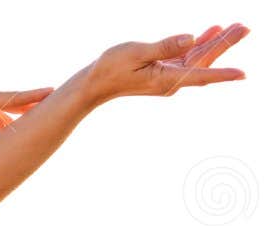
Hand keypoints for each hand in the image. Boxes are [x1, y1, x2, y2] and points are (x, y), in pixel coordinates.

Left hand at [0, 72, 52, 155]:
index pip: (13, 98)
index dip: (35, 97)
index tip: (56, 93)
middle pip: (16, 106)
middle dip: (36, 112)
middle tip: (59, 115)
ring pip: (5, 118)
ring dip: (18, 129)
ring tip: (37, 139)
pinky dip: (1, 133)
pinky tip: (8, 146)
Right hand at [84, 24, 248, 102]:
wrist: (95, 83)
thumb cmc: (111, 68)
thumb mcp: (137, 53)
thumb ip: (165, 46)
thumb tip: (191, 39)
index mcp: (166, 79)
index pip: (200, 75)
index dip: (222, 74)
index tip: (242, 74)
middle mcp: (172, 81)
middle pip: (205, 61)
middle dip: (225, 44)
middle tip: (245, 28)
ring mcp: (170, 76)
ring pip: (200, 58)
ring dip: (217, 42)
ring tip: (236, 27)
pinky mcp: (165, 71)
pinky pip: (189, 57)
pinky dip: (201, 44)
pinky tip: (212, 32)